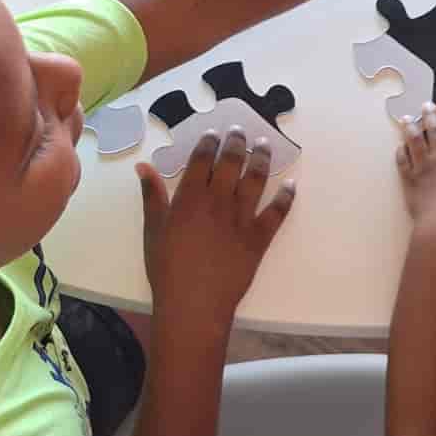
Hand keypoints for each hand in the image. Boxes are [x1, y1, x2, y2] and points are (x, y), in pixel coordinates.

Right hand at [136, 128, 294, 321]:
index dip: (209, 142)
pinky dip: (286, 197)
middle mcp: (218, 201)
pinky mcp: (259, 238)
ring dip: (261, 159)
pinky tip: (291, 185)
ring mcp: (242, 218)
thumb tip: (143, 166)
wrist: (194, 303)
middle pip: (231, 163)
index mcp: (190, 197)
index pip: (202, 159)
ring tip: (265, 145)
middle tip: (241, 131)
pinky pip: (277, 212)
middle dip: (237, 143)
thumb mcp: (153, 230)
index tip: (214, 132)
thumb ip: (152, 196)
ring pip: (256, 180)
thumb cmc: (167, 269)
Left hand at [396, 103, 435, 235]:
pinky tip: (400, 146)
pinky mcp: (409, 178)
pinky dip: (401, 151)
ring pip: (414, 141)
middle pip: (433, 131)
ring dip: (410, 128)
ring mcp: (423, 166)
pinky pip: (402, 160)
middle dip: (429, 116)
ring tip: (407, 119)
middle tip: (425, 106)